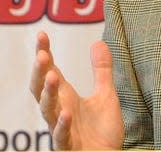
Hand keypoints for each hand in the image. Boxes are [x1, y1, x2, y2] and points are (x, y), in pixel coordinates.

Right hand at [29, 31, 123, 149]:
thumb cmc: (102, 130)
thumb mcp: (105, 95)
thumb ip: (101, 70)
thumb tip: (98, 42)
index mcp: (66, 97)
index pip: (50, 71)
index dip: (45, 54)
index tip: (42, 35)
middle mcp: (59, 110)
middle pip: (41, 89)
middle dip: (40, 73)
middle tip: (42, 55)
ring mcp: (61, 128)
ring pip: (47, 111)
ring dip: (48, 94)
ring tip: (53, 76)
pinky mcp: (68, 146)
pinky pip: (61, 136)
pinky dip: (62, 124)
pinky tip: (66, 113)